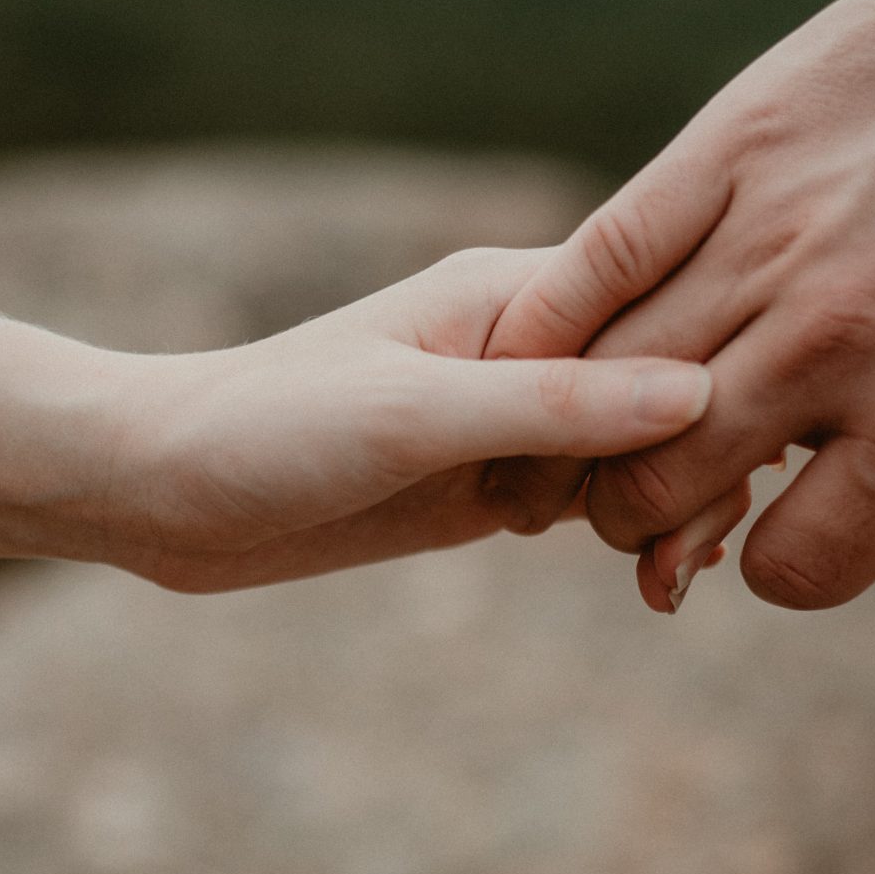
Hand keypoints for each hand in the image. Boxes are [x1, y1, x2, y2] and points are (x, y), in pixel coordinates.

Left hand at [99, 247, 712, 592]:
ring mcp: (510, 415)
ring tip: (665, 580)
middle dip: (698, 465)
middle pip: (669, 390)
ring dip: (668, 508)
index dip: (710, 388)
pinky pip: (595, 495)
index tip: (717, 468)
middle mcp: (527, 343)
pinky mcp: (490, 480)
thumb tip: (700, 390)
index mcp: (515, 291)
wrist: (158, 488)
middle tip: (680, 559)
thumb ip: (550, 405)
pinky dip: (630, 531)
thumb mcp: (411, 417)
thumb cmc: (265, 429)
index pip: (666, 314)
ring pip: (643, 450)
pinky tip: (651, 582)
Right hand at [482, 0, 874, 625]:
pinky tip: (545, 345)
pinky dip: (550, 320)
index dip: (779, 565)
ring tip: (599, 423)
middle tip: (661, 488)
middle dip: (645, 516)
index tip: (786, 525)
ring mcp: (772, 239)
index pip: (792, 565)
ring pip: (611, 381)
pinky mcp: (723, 148)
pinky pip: (596, 262)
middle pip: (661, 486)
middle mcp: (841, 341)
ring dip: (585, 425)